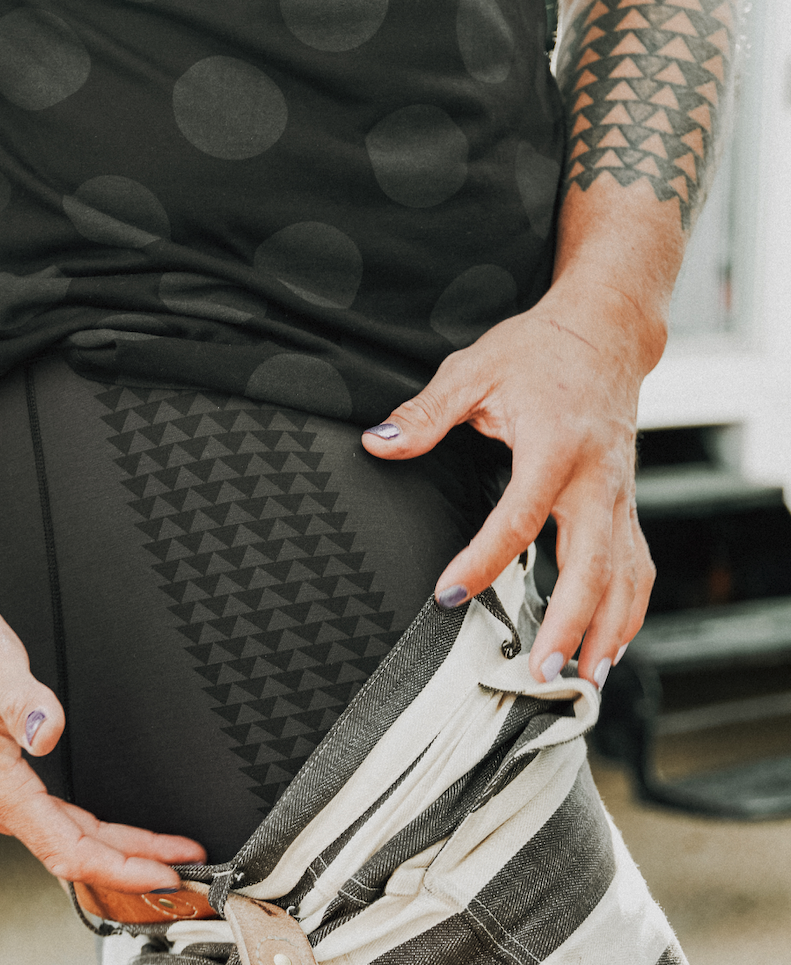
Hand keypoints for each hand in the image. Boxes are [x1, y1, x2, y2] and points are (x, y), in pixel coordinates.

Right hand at [0, 578, 205, 889]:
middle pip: (70, 849)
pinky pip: (44, 816)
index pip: (68, 849)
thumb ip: (23, 700)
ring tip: (154, 852)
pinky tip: (98, 825)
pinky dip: (83, 829)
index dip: (123, 867)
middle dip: (130, 862)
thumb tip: (50, 731)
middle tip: (182, 865)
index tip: (168, 874)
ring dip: (109, 848)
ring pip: (58, 835)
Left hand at [361, 283, 656, 689]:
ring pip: (624, 576)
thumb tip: (377, 442)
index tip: (450, 595)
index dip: (483, 561)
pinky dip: (628, 610)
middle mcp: (598, 478)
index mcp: (556, 447)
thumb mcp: (472, 370)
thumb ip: (424, 413)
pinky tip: (610, 646)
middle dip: (569, 624)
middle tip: (543, 675)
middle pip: (592, 565)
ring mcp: (621, 495)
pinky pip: (637, 567)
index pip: (517, 519)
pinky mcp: (627, 503)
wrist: (605, 332)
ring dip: (606, 632)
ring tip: (580, 682)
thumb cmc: (538, 350)